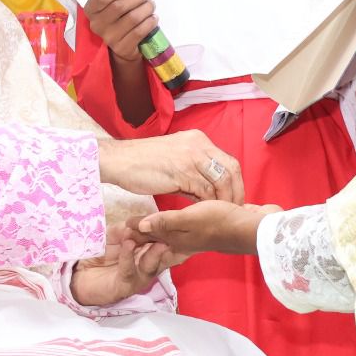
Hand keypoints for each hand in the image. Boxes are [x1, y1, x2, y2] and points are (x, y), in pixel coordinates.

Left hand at [70, 225, 178, 307]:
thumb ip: (125, 228)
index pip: (162, 239)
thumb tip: (137, 221)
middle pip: (163, 253)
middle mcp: (148, 265)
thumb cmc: (101, 254)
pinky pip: (129, 270)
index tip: (167, 215)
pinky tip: (129, 244)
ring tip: (153, 237)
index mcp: (148, 250)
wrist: (82, 276)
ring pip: (151, 265)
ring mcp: (139, 277)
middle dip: (167, 240)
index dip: (166, 228)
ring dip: (153, 251)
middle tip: (167, 226)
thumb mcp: (113, 236)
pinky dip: (128, 256)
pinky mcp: (126, 286)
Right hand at [83, 0, 158, 61]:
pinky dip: (149, 22)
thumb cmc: (120, 16)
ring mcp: (109, 38)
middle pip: (119, 6)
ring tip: (151, 5)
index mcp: (91, 9)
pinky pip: (139, 31)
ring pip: (132, 18)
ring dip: (146, 8)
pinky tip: (153, 18)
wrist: (123, 44)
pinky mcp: (122, 47)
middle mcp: (97, 24)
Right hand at [97, 130, 243, 202]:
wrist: (119, 161)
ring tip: (218, 215)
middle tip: (232, 210)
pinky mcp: (181, 172)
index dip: (235, 183)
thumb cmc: (143, 163)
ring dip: (222, 201)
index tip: (234, 199)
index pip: (228, 161)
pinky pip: (204, 191)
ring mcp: (191, 157)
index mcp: (198, 139)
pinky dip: (206, 204)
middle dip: (235, 192)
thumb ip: (194, 172)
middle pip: (231, 170)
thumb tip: (208, 192)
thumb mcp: (175, 161)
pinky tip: (202, 213)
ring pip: (220, 182)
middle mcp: (198, 144)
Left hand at [132, 201, 278, 258]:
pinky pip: (185, 227)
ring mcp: (197, 234)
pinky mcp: (209, 226)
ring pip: (170, 234)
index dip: (133, 232)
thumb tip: (139, 226)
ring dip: (156, 230)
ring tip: (143, 224)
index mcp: (177, 240)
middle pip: (157, 239)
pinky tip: (176, 217)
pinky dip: (174, 224)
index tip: (117, 225)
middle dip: (141, 235)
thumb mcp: (190, 221)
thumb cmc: (222, 223)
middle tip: (123, 226)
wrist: (255, 228)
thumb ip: (166, 223)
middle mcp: (184, 240)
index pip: (149, 237)